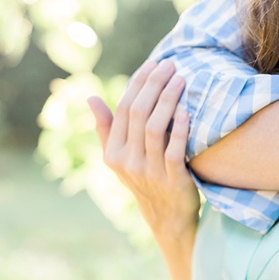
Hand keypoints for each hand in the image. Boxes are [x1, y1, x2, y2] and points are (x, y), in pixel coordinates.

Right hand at [90, 59, 199, 235]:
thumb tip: (91, 98)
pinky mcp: (172, 180)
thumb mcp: (120, 158)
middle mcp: (127, 161)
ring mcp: (149, 172)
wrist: (167, 216)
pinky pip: (174, 151)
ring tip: (182, 79)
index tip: (153, 63)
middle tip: (171, 65)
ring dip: (168, 100)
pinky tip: (187, 110)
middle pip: (137, 113)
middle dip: (154, 85)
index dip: (138, 83)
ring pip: (154, 128)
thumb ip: (107, 129)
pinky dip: (179, 129)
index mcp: (113, 152)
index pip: (123, 109)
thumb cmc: (145, 179)